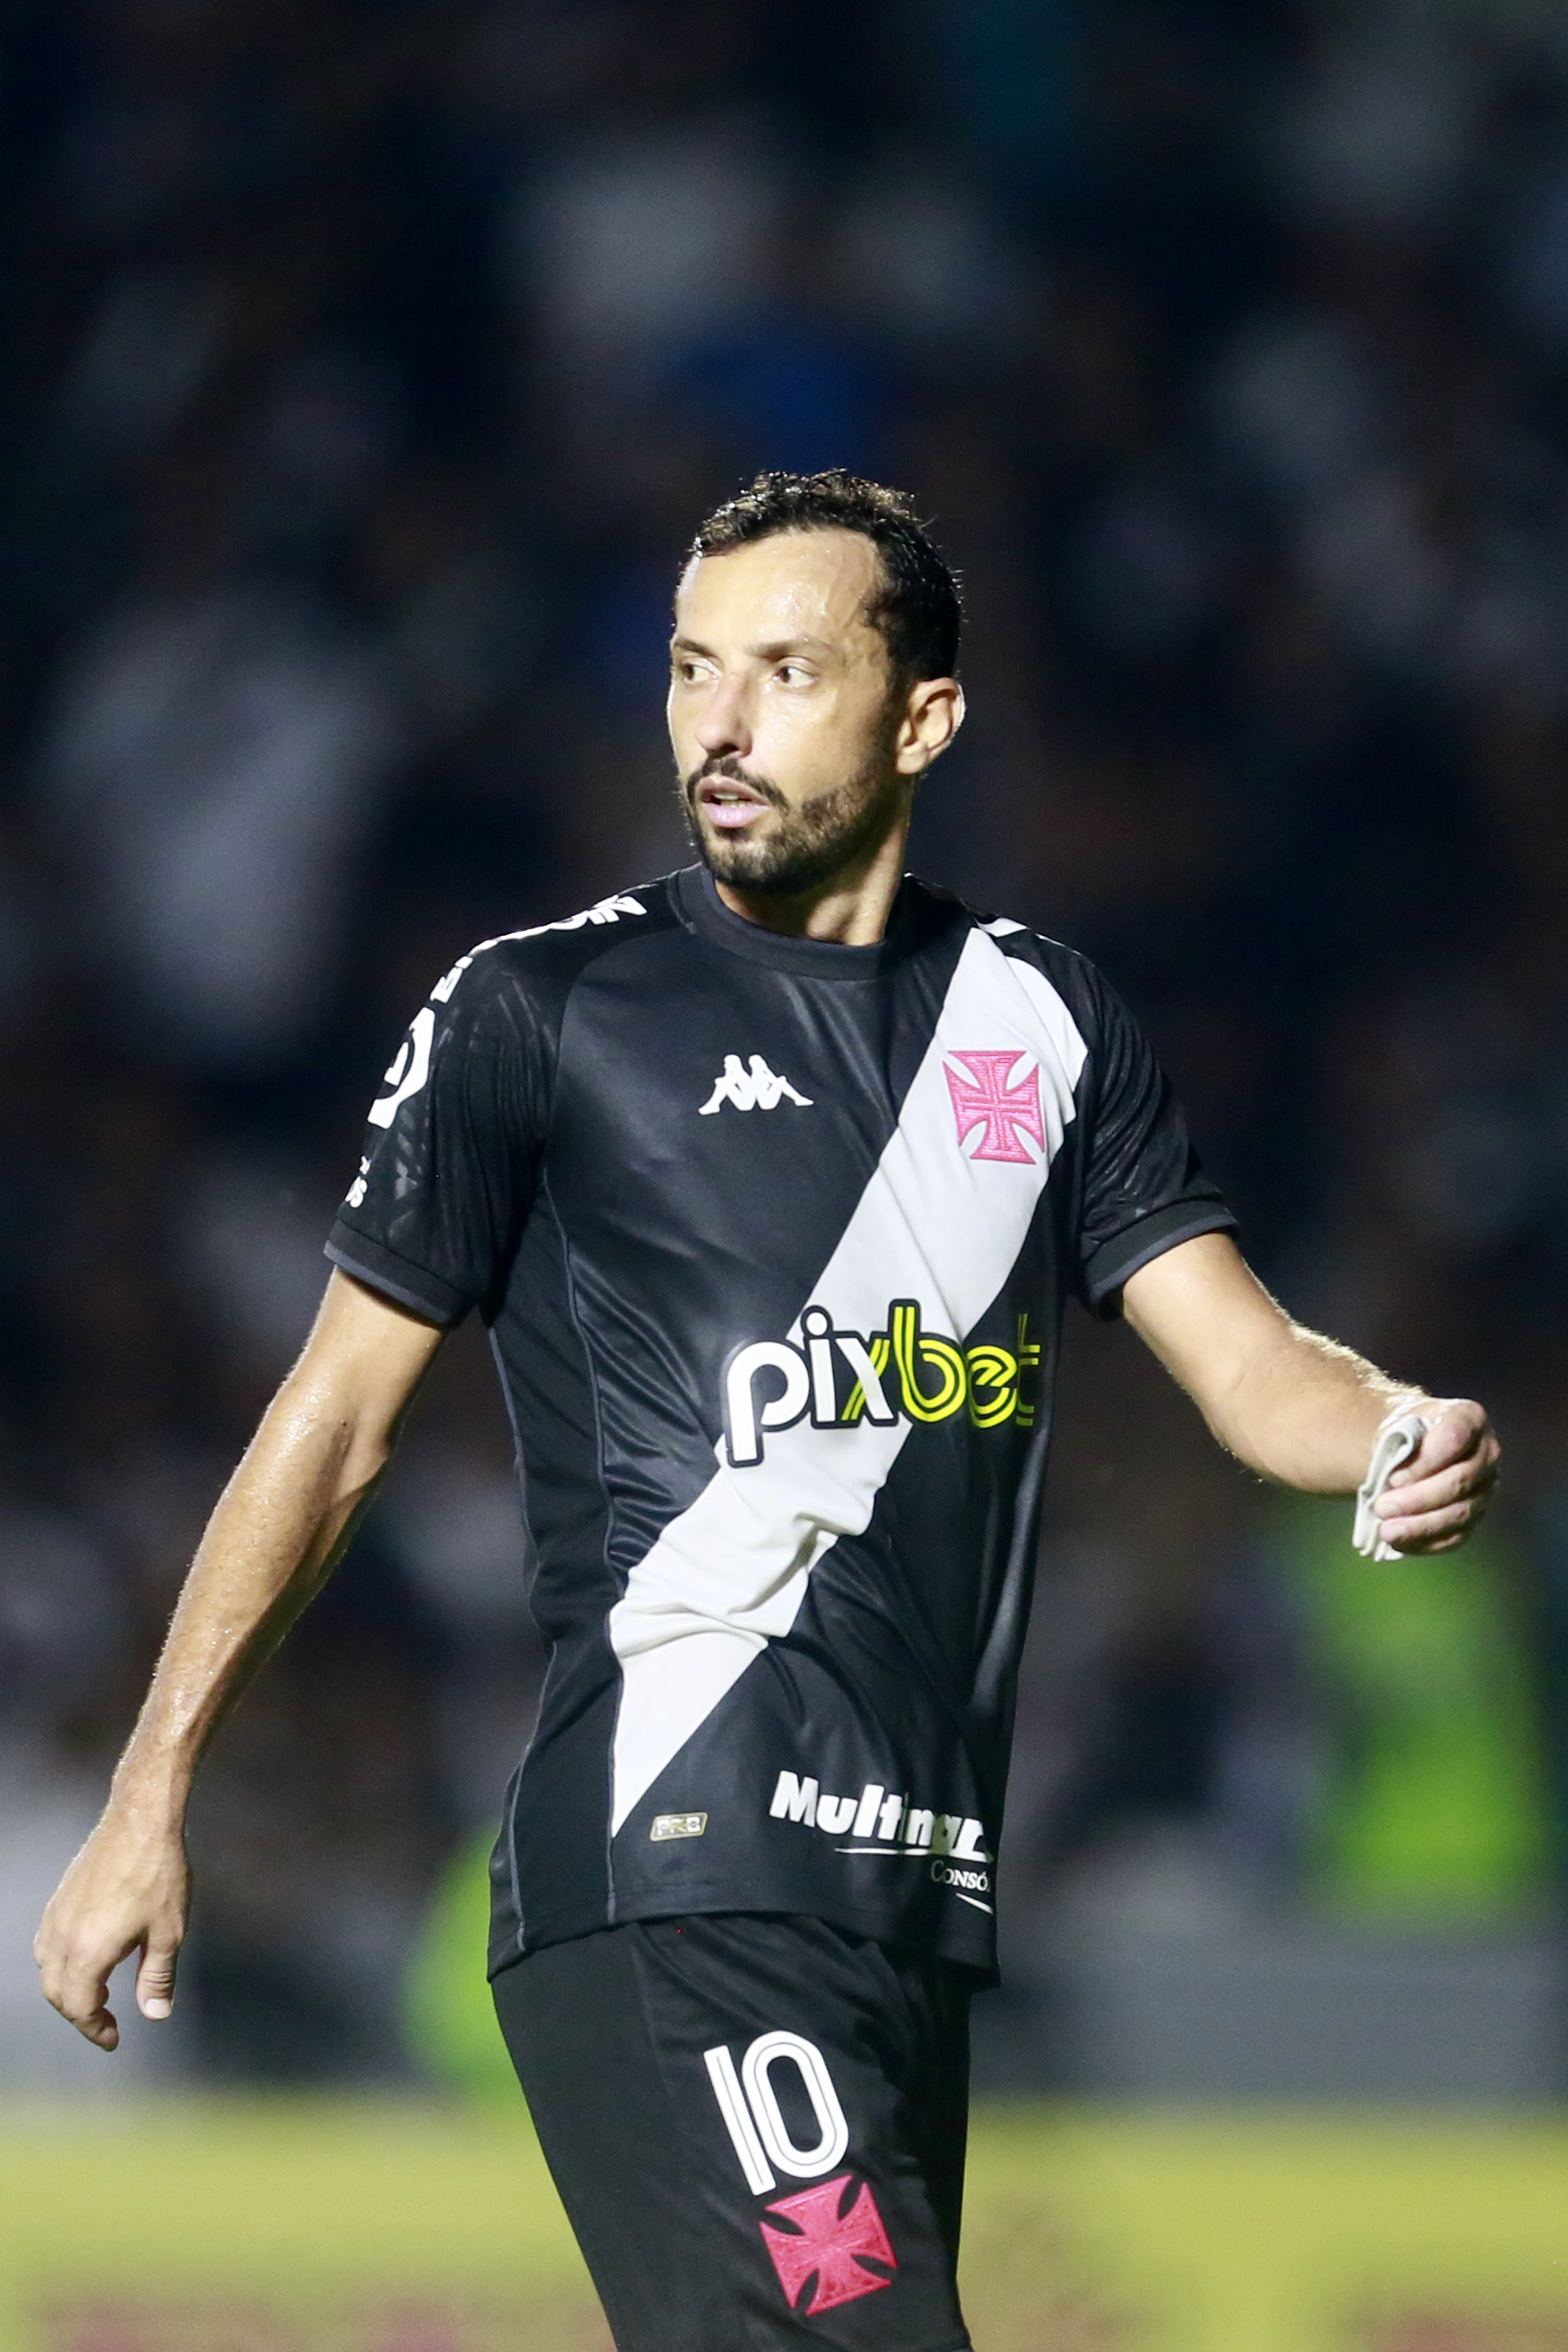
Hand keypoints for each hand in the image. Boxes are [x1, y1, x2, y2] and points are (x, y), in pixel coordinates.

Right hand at [34, 1809, 188, 2050]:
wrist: (140, 1820)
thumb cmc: (158, 1875)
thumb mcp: (168, 1933)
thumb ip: (157, 1978)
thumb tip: (156, 2016)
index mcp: (88, 1952)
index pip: (80, 2008)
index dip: (96, 2030)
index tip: (114, 2040)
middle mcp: (62, 1938)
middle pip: (57, 1994)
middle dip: (80, 2014)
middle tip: (107, 2022)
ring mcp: (56, 1917)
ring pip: (47, 1970)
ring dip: (67, 1990)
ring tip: (98, 1993)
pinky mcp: (58, 1900)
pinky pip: (46, 1945)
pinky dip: (60, 1965)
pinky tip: (85, 1959)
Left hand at [1375, 1397, 1498, 1553]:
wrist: (1411, 1447)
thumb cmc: (1404, 1432)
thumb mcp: (1397, 1424)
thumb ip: (1398, 1443)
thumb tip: (1398, 1478)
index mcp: (1470, 1418)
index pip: (1454, 1439)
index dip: (1425, 1462)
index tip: (1393, 1477)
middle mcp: (1487, 1453)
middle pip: (1458, 1481)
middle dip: (1418, 1498)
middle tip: (1382, 1507)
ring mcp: (1485, 1488)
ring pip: (1459, 1513)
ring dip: (1421, 1526)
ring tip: (1387, 1531)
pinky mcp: (1475, 1517)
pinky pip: (1456, 1536)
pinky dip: (1427, 1542)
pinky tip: (1400, 1542)